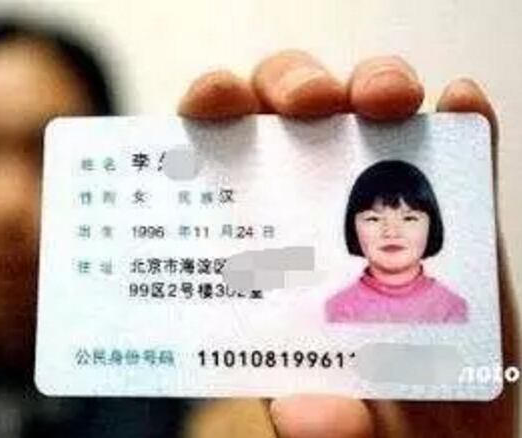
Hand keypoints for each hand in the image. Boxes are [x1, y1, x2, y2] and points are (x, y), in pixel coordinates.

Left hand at [179, 51, 517, 437]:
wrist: (440, 434)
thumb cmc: (370, 423)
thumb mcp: (334, 432)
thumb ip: (320, 428)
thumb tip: (307, 413)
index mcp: (261, 250)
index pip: (219, 160)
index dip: (210, 114)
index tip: (213, 101)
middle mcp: (314, 212)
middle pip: (288, 116)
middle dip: (293, 86)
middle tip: (310, 103)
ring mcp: (385, 208)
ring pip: (367, 118)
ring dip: (373, 89)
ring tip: (386, 100)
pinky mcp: (454, 219)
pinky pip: (459, 158)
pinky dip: (462, 128)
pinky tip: (460, 108)